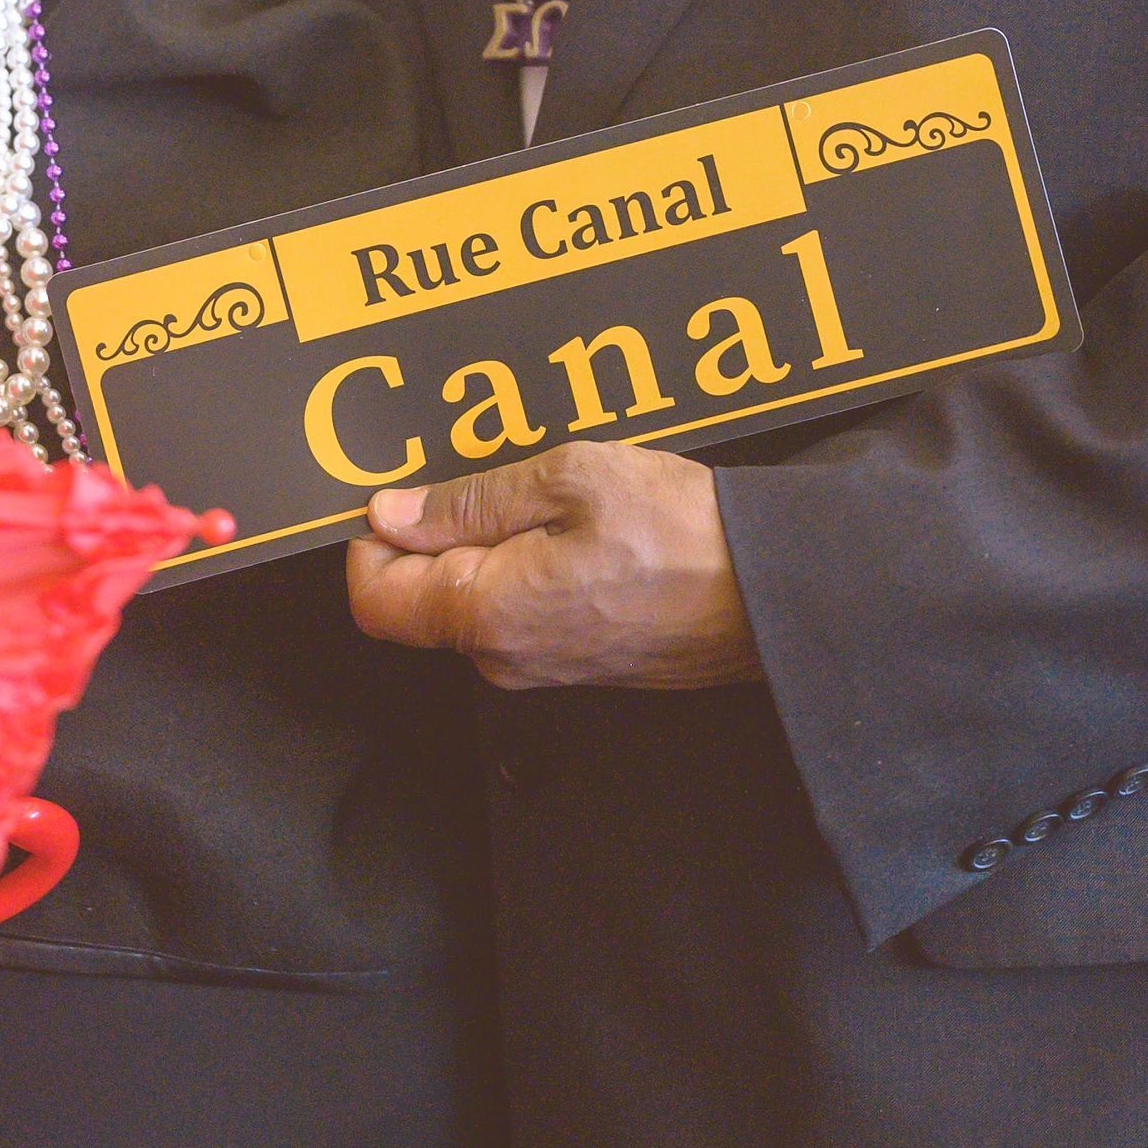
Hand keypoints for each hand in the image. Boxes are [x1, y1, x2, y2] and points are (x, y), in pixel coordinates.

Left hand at [346, 440, 761, 691]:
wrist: (777, 594)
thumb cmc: (682, 533)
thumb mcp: (568, 480)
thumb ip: (469, 502)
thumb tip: (392, 513)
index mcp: (488, 614)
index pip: (374, 598)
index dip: (370, 540)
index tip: (401, 492)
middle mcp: (505, 658)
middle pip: (421, 602)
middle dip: (437, 536)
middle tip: (496, 478)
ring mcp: (544, 669)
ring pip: (474, 605)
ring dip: (491, 546)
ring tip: (550, 495)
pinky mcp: (581, 665)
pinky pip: (522, 616)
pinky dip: (529, 568)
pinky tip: (578, 528)